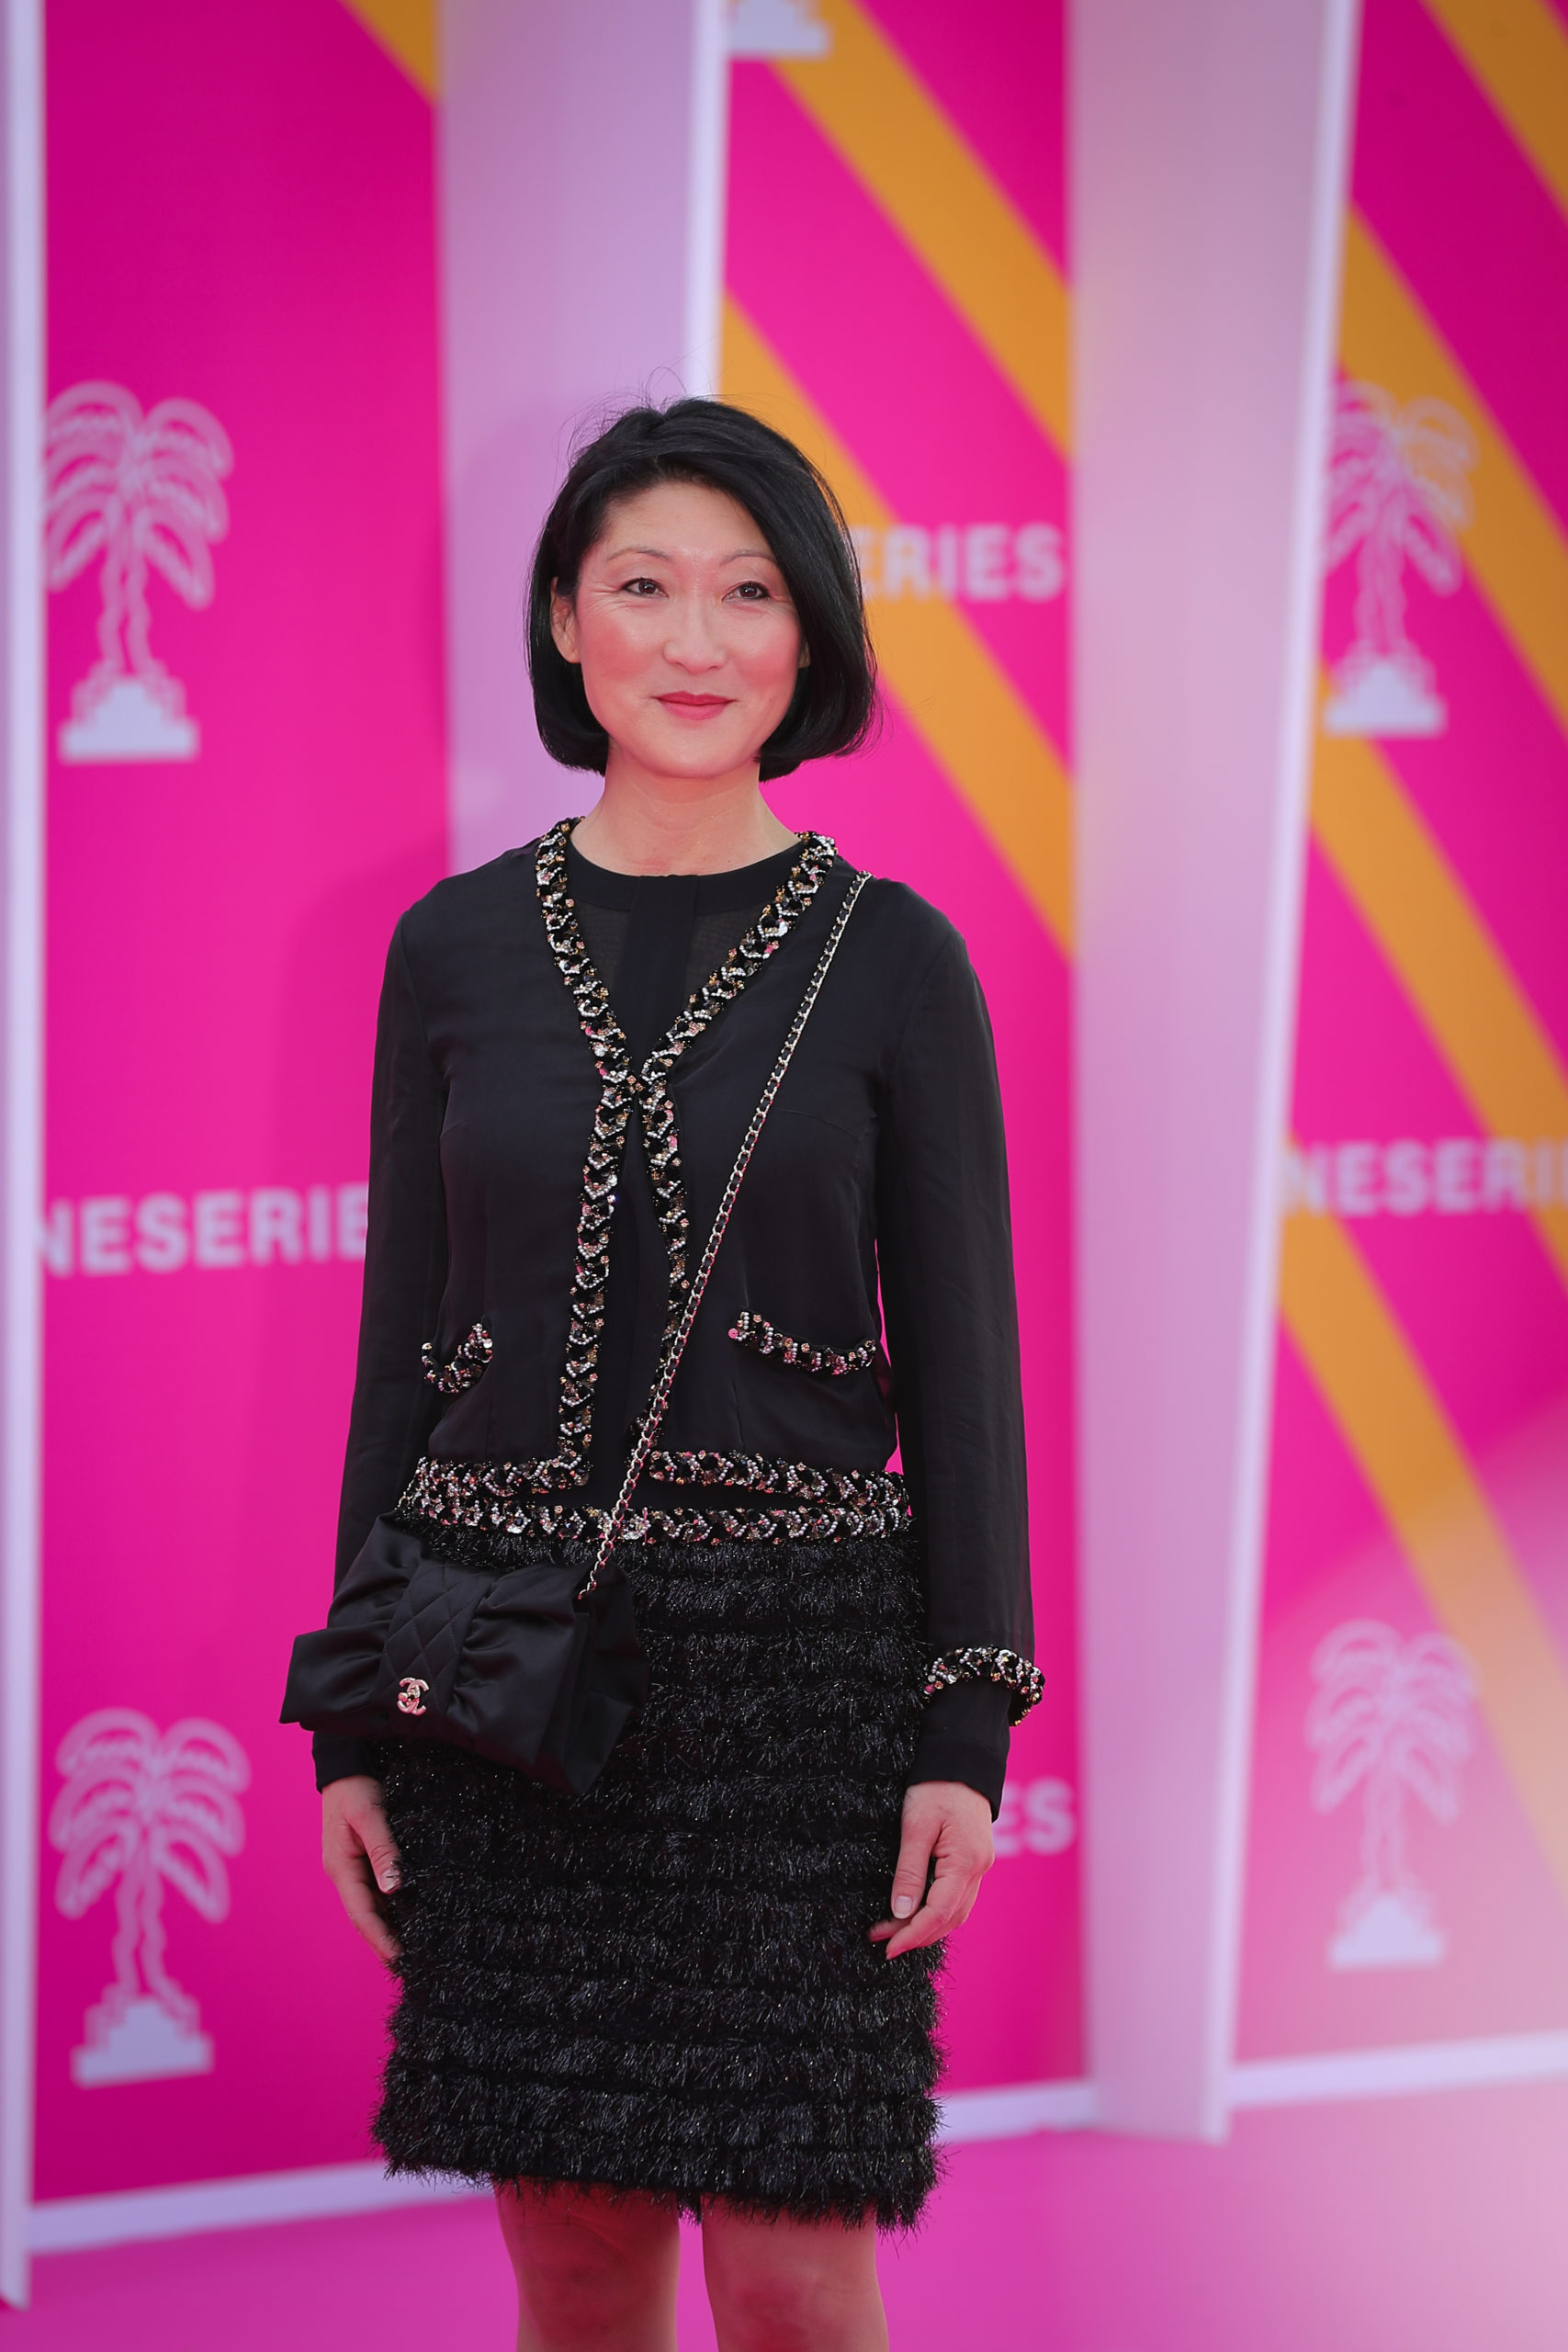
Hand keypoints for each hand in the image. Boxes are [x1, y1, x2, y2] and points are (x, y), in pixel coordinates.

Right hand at [322, 1775, 401, 1963]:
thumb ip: (382, 1850)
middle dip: (385, 1939)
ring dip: (390, 1924)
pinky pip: (379, 1887)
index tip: (399, 1959)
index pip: (361, 1913)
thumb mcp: (368, 1815)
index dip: (379, 1938)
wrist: (346, 1761)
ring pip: (374, 1903)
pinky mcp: (365, 1857)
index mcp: (341, 1867)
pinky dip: (393, 1903)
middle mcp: (346, 1872)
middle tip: (412, 1963)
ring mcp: (355, 1865)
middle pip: (366, 1914)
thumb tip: (394, 1889)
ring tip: (416, 1945)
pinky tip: (412, 1911)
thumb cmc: (355, 1787)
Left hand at [869, 1780, 993, 1959]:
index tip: (886, 1948)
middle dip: (915, 1934)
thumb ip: (909, 1871)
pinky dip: (936, 1911)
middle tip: (880, 1940)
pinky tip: (915, 1911)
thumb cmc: (936, 1786)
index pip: (938, 1914)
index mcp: (966, 1863)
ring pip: (955, 1911)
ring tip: (891, 1931)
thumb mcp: (916, 1826)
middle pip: (949, 1919)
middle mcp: (979, 1869)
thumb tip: (900, 1913)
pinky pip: (957, 1896)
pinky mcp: (973, 1859)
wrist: (962, 1758)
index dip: (911, 1935)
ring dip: (925, 1926)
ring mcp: (979, 1865)